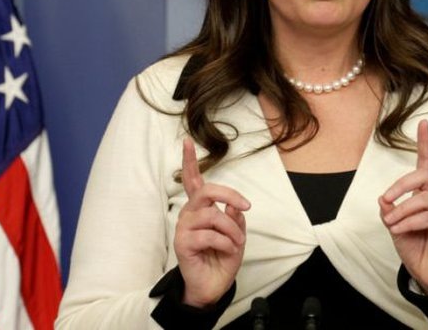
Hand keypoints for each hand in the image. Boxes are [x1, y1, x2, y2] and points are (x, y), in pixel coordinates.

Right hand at [174, 138, 250, 306]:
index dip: (189, 160)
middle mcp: (189, 213)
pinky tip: (227, 251)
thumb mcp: (236, 234)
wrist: (212, 286)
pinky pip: (210, 235)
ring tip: (236, 242)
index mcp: (200, 208)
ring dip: (232, 230)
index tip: (186, 141)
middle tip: (245, 206)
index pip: (193, 180)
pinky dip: (226, 243)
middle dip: (229, 195)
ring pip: (213, 216)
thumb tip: (233, 207)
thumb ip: (234, 217)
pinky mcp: (182, 243)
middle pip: (206, 191)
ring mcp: (184, 228)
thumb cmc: (222, 257)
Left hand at [379, 120, 427, 293]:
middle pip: (424, 176)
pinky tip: (400, 230)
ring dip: (402, 209)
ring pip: (424, 198)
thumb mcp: (394, 224)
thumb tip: (383, 200)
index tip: (424, 123)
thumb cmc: (413, 243)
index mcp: (426, 191)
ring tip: (392, 224)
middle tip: (386, 199)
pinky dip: (409, 222)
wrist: (427, 271)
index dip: (426, 143)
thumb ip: (389, 209)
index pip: (427, 162)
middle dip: (401, 185)